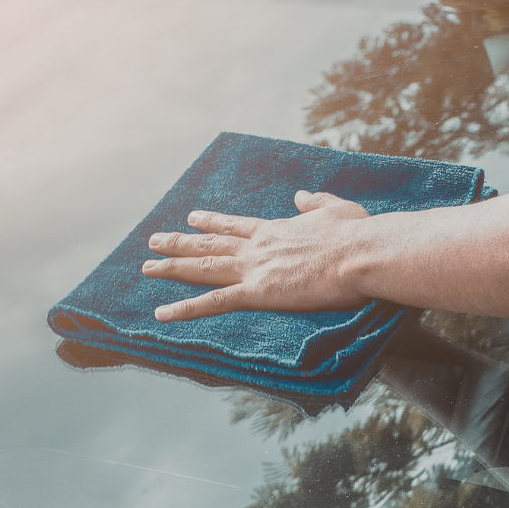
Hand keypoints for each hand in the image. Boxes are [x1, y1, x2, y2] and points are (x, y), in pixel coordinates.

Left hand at [143, 189, 370, 320]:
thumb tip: (300, 194)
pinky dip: (185, 308)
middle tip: (154, 240)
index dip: (211, 222)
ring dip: (172, 267)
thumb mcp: (337, 209)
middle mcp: (258, 246)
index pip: (235, 226)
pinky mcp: (258, 292)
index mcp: (276, 229)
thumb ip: (315, 201)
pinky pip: (213, 303)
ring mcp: (254, 268)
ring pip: (203, 268)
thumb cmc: (358, 235)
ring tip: (147, 267)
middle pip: (210, 244)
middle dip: (179, 243)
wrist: (361, 253)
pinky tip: (162, 313)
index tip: (192, 218)